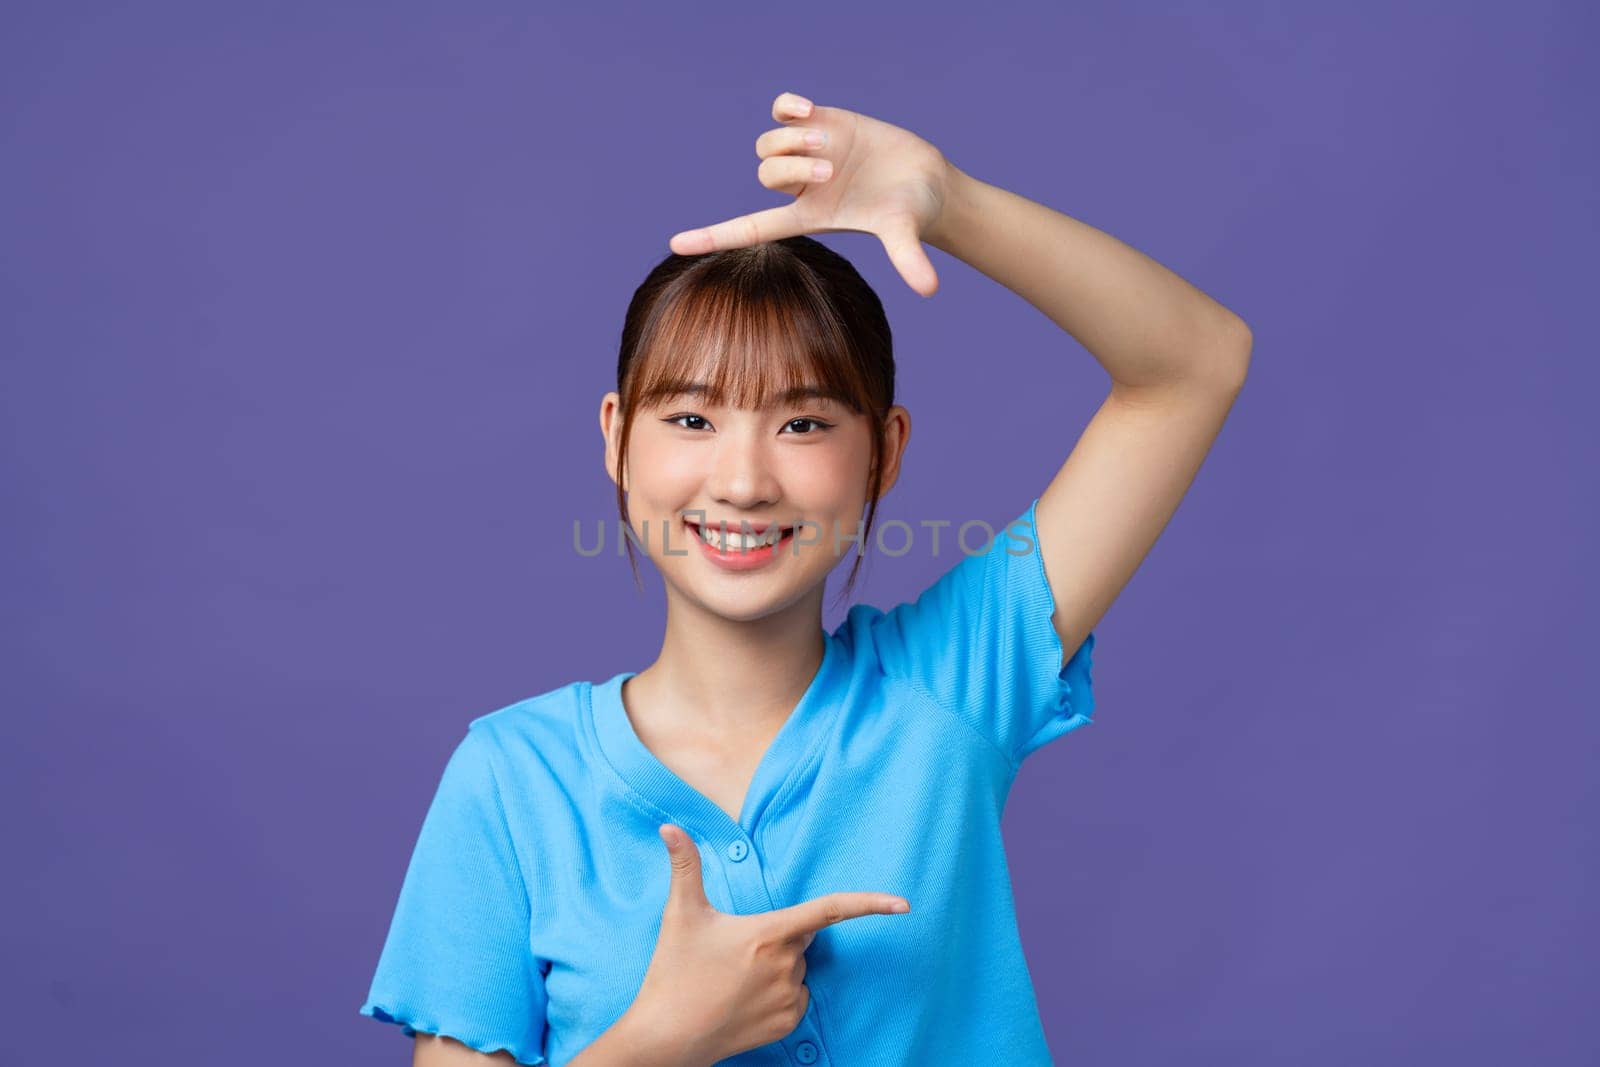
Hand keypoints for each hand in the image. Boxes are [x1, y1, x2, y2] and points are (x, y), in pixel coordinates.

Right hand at [625, 823, 911, 1064]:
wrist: (667, 1037)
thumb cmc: (673, 972)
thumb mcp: (680, 914)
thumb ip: (684, 866)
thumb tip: (668, 826)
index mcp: (769, 933)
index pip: (830, 910)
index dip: (869, 903)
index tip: (903, 904)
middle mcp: (787, 965)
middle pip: (802, 938)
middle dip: (779, 936)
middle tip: (736, 949)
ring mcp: (789, 997)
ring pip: (798, 969)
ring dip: (778, 966)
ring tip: (733, 978)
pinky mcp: (787, 1024)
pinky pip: (796, 998)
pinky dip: (778, 994)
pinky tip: (745, 999)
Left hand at [667, 91, 955, 296]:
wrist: (926, 181)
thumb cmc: (913, 211)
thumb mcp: (906, 230)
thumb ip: (909, 257)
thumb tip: (929, 288)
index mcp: (810, 216)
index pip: (751, 228)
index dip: (713, 236)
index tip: (675, 244)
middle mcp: (801, 187)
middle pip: (764, 173)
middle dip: (791, 167)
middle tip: (830, 168)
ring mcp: (808, 153)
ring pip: (768, 142)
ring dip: (792, 138)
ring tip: (829, 143)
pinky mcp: (821, 123)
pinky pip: (782, 110)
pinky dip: (786, 106)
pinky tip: (806, 109)